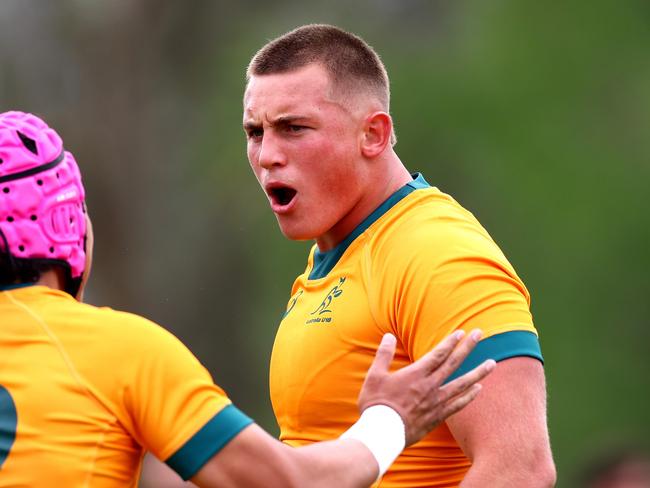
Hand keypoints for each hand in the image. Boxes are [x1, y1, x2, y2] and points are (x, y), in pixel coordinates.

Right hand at [357, 330, 494, 445]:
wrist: (381, 434)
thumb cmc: (376, 404)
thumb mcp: (375, 375)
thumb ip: (384, 354)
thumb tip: (389, 336)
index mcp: (415, 374)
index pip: (437, 354)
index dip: (450, 342)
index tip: (461, 332)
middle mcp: (429, 386)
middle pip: (453, 363)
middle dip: (467, 347)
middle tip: (479, 334)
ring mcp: (436, 402)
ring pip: (462, 384)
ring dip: (478, 372)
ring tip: (492, 363)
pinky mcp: (437, 417)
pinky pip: (458, 405)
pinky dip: (469, 396)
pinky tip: (479, 389)